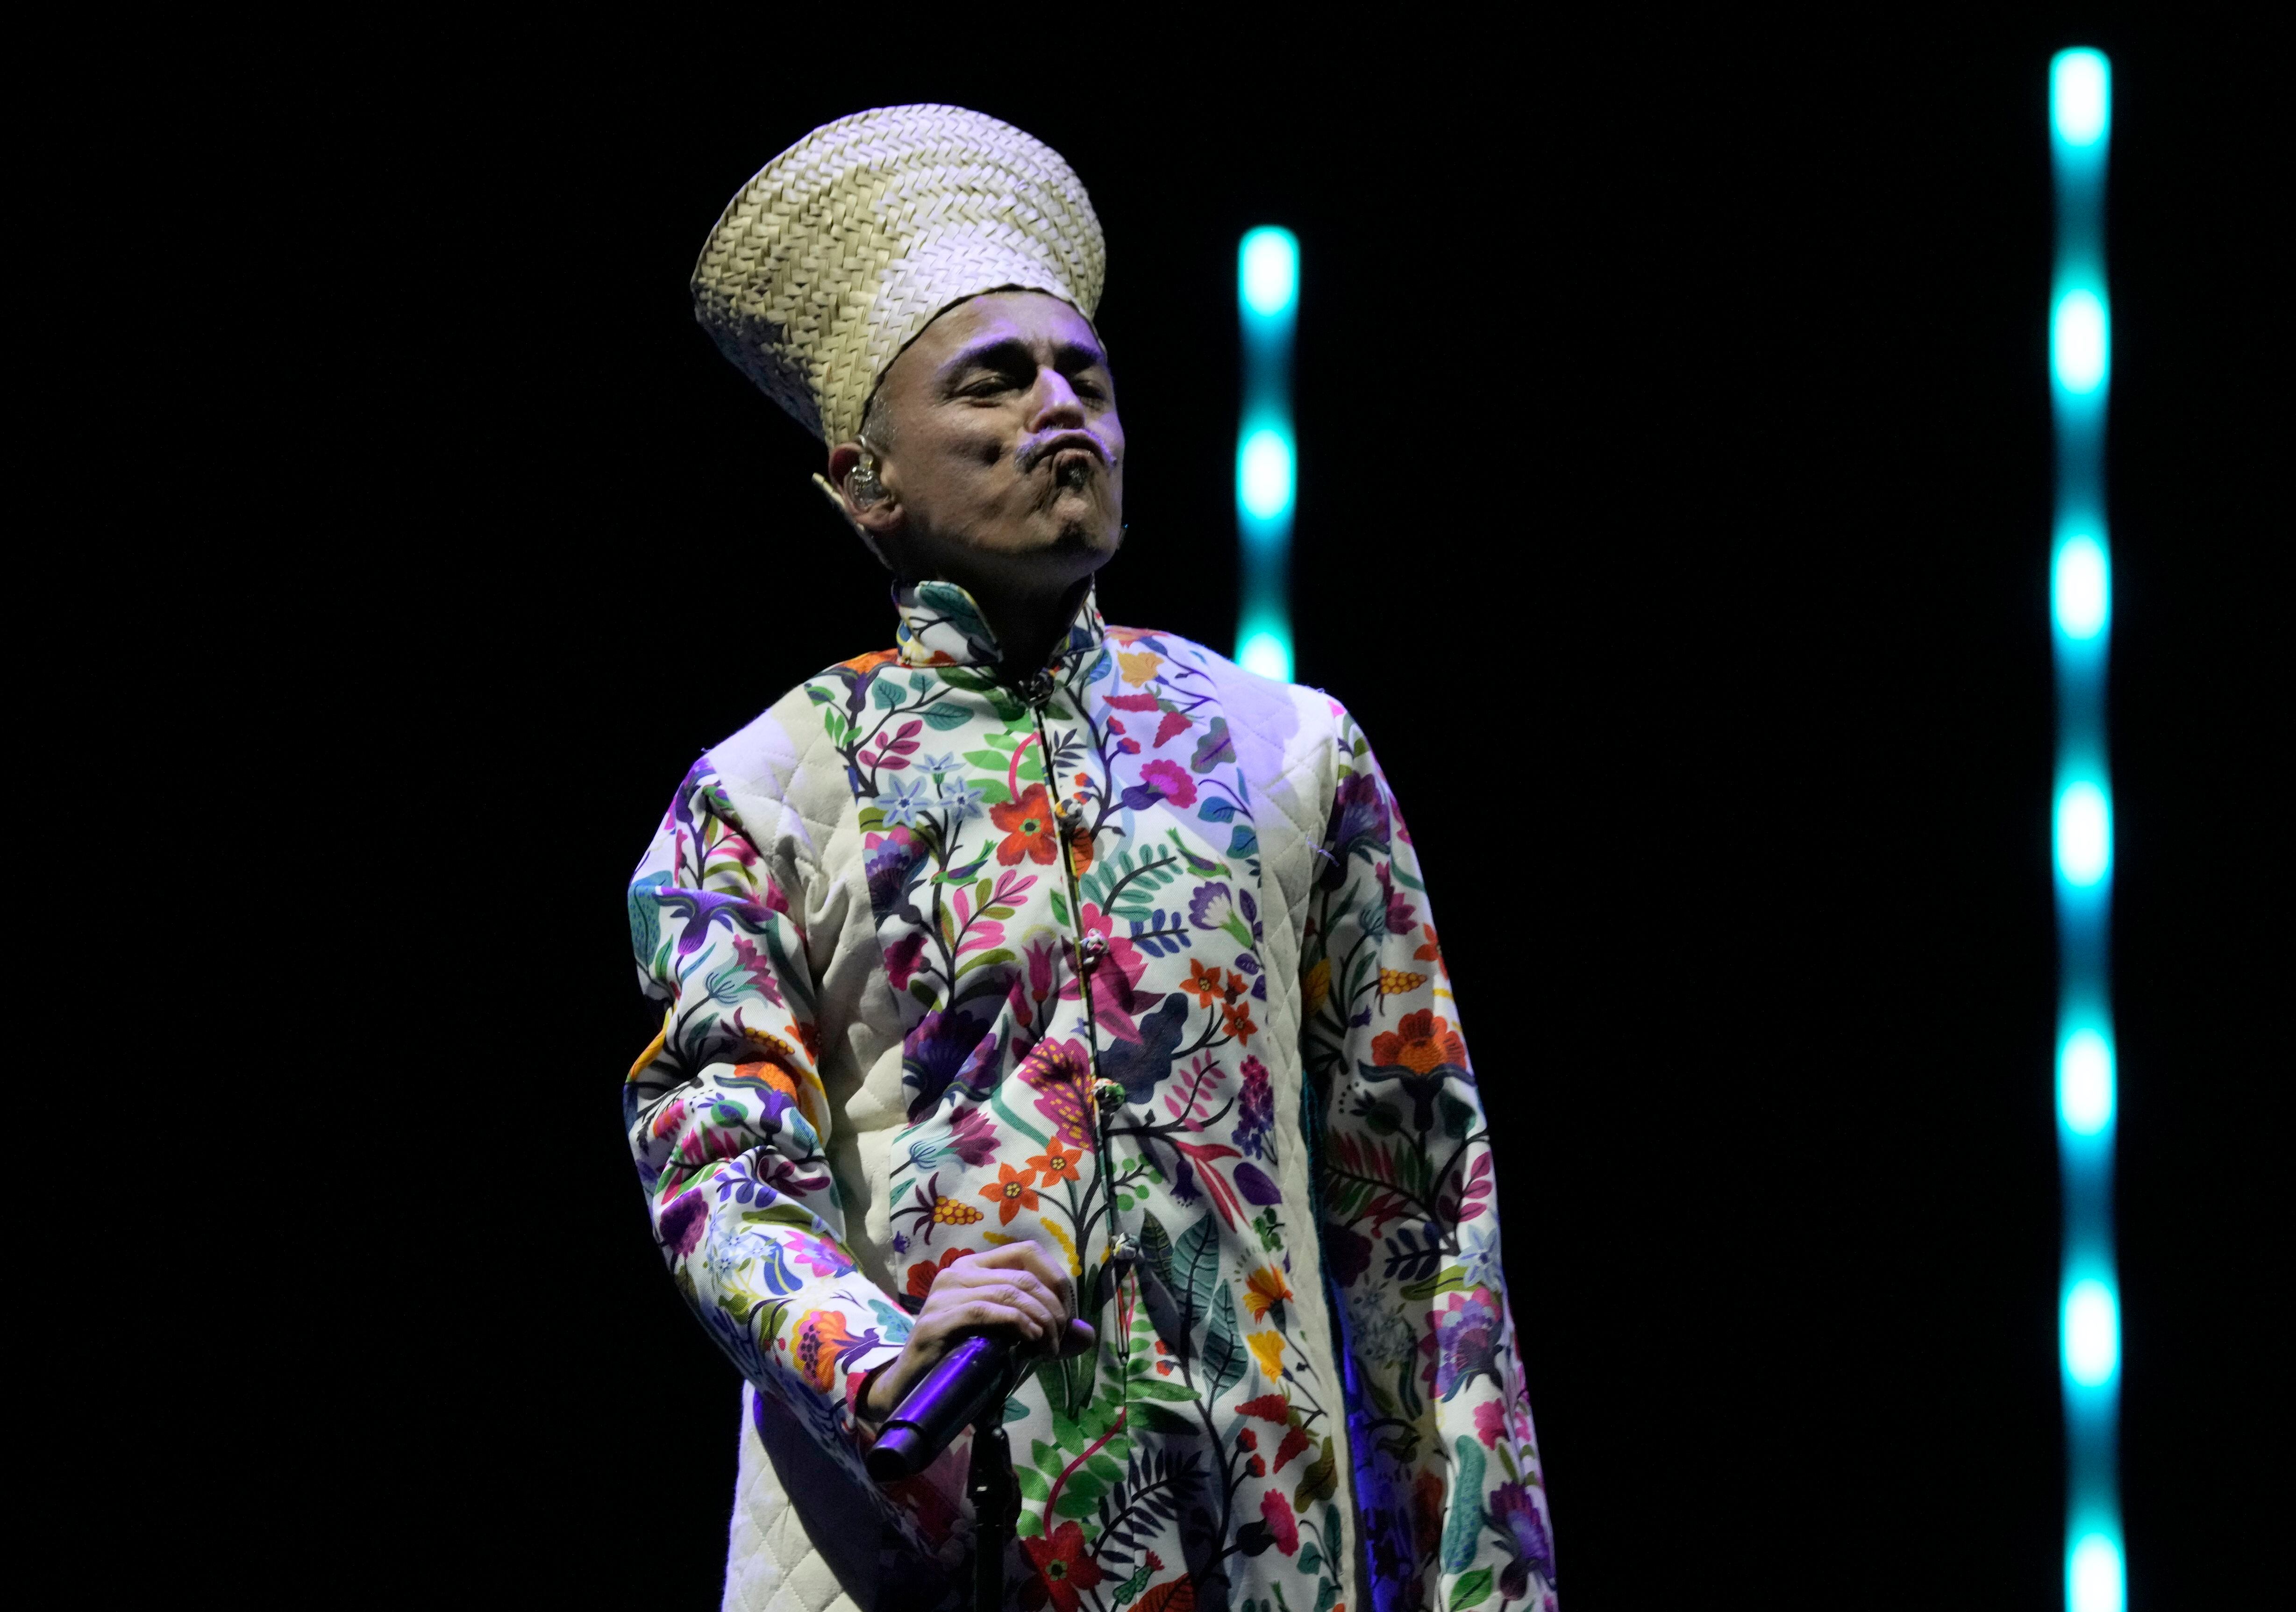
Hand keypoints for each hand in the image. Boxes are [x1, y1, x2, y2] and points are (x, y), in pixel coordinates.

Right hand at [862, 1242, 1095, 1423]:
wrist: (914, 1389)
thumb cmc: (963, 1359)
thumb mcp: (1012, 1341)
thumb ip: (1047, 1333)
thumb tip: (1088, 1334)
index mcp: (977, 1266)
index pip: (1028, 1252)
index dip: (1057, 1280)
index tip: (1068, 1318)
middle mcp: (958, 1271)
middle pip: (1024, 1274)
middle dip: (1054, 1307)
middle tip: (1060, 1341)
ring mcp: (945, 1293)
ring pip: (1010, 1291)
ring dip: (1040, 1321)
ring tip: (1048, 1349)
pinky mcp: (937, 1320)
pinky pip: (986, 1310)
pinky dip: (1016, 1323)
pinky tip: (1031, 1341)